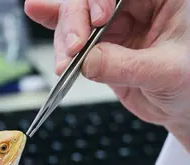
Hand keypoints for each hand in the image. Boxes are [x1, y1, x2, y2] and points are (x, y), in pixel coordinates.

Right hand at [25, 0, 189, 150]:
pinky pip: (76, 36)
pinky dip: (57, 29)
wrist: (180, 106)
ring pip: (77, 20)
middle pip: (90, 0)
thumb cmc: (188, 85)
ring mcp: (115, 27)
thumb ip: (125, 66)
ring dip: (63, 39)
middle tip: (72, 49)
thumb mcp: (165, 73)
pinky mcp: (102, 46)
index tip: (97, 23)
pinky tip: (38, 11)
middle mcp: (135, 7)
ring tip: (63, 64)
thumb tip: (87, 62)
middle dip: (75, 21)